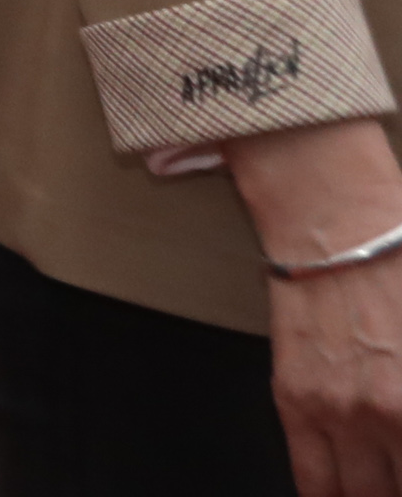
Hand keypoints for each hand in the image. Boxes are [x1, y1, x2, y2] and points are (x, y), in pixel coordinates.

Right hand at [230, 120, 401, 496]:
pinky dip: (330, 495)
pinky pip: (314, 479)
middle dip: (398, 487)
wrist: (338, 220)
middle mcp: (389, 414)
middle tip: (400, 472)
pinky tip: (343, 493)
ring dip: (377, 493)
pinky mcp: (297, 400)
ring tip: (381, 484)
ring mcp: (341, 414)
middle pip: (396, 488)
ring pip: (364, 494)